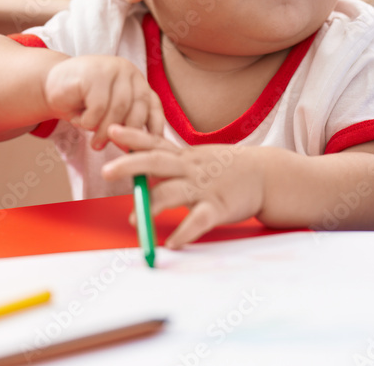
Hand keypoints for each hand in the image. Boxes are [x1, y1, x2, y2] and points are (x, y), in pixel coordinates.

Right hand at [42, 56, 163, 148]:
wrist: (49, 84)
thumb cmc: (82, 103)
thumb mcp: (108, 114)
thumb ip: (125, 124)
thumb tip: (139, 150)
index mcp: (136, 80)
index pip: (153, 105)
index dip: (154, 127)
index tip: (148, 147)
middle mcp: (128, 71)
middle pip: (138, 107)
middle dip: (128, 133)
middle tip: (116, 148)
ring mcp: (111, 69)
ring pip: (118, 108)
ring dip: (105, 131)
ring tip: (96, 144)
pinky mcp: (93, 73)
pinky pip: (98, 107)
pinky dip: (89, 121)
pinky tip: (79, 120)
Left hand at [101, 125, 265, 248]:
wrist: (267, 174)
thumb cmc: (226, 168)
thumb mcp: (197, 159)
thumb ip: (170, 163)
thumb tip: (138, 170)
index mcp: (184, 156)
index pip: (154, 143)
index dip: (133, 136)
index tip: (112, 129)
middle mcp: (191, 167)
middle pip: (156, 162)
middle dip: (130, 165)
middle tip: (106, 170)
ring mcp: (205, 186)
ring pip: (173, 192)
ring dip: (151, 205)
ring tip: (134, 220)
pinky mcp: (219, 206)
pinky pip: (199, 220)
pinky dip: (184, 232)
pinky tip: (172, 242)